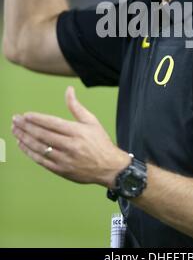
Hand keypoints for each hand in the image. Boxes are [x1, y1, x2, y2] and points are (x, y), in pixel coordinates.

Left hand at [11, 86, 130, 186]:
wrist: (109, 168)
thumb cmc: (100, 142)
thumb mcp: (91, 121)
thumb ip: (76, 106)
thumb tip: (68, 89)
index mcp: (77, 132)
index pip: (53, 123)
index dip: (37, 119)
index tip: (25, 115)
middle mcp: (70, 145)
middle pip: (43, 135)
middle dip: (26, 127)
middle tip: (15, 120)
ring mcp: (64, 159)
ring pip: (40, 148)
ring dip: (24, 139)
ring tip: (15, 131)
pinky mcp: (61, 170)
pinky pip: (41, 160)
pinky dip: (30, 152)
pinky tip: (22, 145)